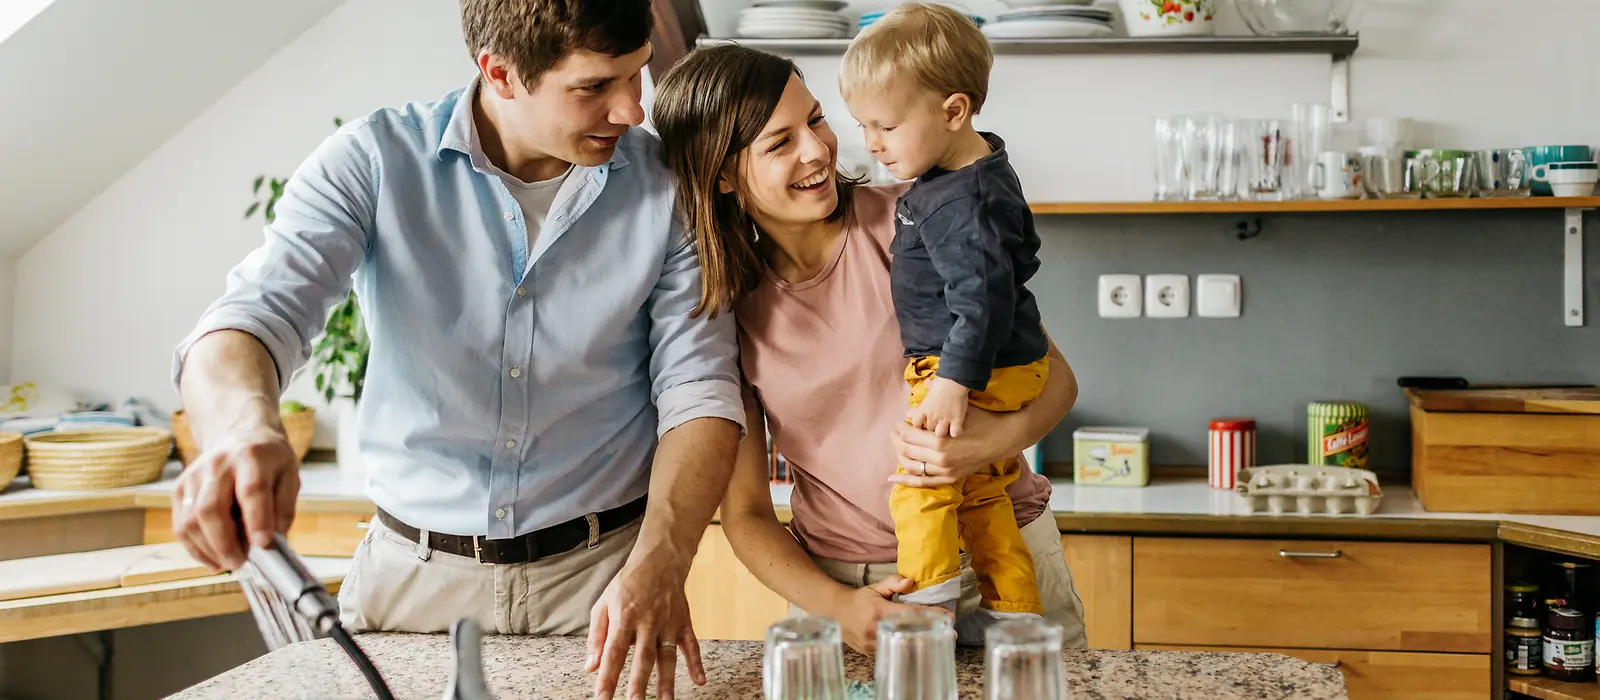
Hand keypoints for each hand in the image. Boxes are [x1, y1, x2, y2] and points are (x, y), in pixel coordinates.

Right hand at [171, 430, 299, 570]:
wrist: (240, 434)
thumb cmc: (268, 459)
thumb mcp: (289, 475)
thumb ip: (283, 508)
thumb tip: (273, 543)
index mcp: (252, 457)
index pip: (252, 490)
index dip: (257, 520)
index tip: (263, 546)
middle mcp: (218, 464)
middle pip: (211, 508)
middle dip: (225, 543)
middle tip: (241, 563)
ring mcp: (194, 476)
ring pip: (190, 520)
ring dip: (208, 550)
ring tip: (229, 563)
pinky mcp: (180, 488)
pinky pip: (180, 524)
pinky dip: (195, 547)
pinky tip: (213, 558)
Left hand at [586, 561, 703, 699]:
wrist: (660, 560)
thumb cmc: (628, 584)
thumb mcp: (603, 604)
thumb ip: (596, 636)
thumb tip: (591, 666)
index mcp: (624, 617)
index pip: (614, 652)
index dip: (607, 676)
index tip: (602, 697)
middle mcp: (648, 621)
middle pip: (643, 656)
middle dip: (639, 682)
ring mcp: (668, 623)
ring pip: (668, 655)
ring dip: (666, 680)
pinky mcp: (684, 622)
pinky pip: (691, 645)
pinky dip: (696, 663)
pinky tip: (699, 681)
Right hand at [835, 575, 953, 653]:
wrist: (837, 615)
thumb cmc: (859, 600)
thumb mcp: (875, 587)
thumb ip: (893, 583)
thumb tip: (910, 582)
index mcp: (879, 611)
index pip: (911, 613)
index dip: (931, 615)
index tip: (949, 616)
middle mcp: (877, 629)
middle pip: (911, 631)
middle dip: (933, 632)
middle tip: (952, 633)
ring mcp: (874, 644)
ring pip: (903, 645)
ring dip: (922, 642)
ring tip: (941, 641)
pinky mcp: (872, 653)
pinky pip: (894, 652)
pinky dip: (908, 649)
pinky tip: (921, 648)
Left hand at [890, 407, 1017, 487]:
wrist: (1002, 440)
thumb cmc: (981, 421)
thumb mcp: (958, 410)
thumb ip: (935, 406)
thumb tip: (914, 401)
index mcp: (940, 442)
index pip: (910, 435)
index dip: (901, 428)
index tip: (898, 423)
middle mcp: (940, 459)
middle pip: (908, 450)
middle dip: (897, 440)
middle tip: (894, 433)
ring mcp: (945, 471)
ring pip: (912, 467)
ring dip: (900, 456)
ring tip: (897, 447)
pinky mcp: (950, 478)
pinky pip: (923, 483)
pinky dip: (906, 481)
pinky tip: (892, 478)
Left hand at [906, 376, 969, 437]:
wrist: (954, 381)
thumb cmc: (943, 381)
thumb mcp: (932, 384)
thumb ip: (929, 386)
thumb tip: (928, 382)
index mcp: (924, 409)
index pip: (916, 423)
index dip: (920, 424)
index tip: (924, 422)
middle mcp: (932, 416)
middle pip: (929, 429)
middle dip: (933, 427)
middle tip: (938, 423)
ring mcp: (944, 419)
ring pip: (940, 434)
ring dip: (943, 431)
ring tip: (947, 427)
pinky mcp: (957, 420)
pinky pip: (954, 433)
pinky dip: (956, 431)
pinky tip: (957, 427)